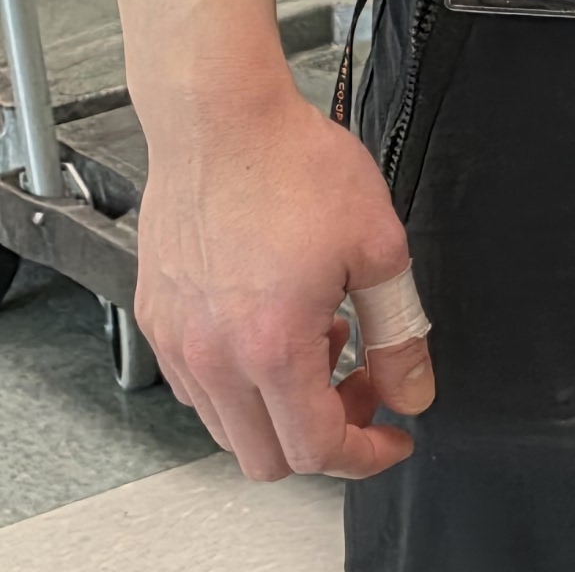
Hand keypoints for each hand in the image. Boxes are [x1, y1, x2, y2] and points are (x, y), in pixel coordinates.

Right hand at [133, 82, 430, 478]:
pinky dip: (243, 379)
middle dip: (325, 437)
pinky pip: (199, 385)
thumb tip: (413, 387)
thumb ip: (400, 332)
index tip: (392, 440)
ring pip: (228, 425)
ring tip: (327, 340)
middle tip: (364, 389)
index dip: (365, 456)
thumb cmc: (294, 168)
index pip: (316, 450)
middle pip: (266, 456)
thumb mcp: (378, 250)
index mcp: (271, 348)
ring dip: (282, 407)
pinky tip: (281, 322)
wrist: (223, 121)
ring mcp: (178, 342)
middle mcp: (213, 358)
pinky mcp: (158, 319)